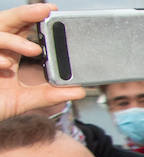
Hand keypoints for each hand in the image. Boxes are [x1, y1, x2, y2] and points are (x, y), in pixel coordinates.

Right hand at [0, 5, 82, 120]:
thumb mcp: (25, 101)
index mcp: (8, 54)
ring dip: (15, 40)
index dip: (33, 18)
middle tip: (47, 10)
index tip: (52, 12)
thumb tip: (78, 90)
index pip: (20, 29)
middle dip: (26, 14)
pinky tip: (6, 66)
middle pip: (8, 22)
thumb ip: (49, 94)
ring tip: (35, 49)